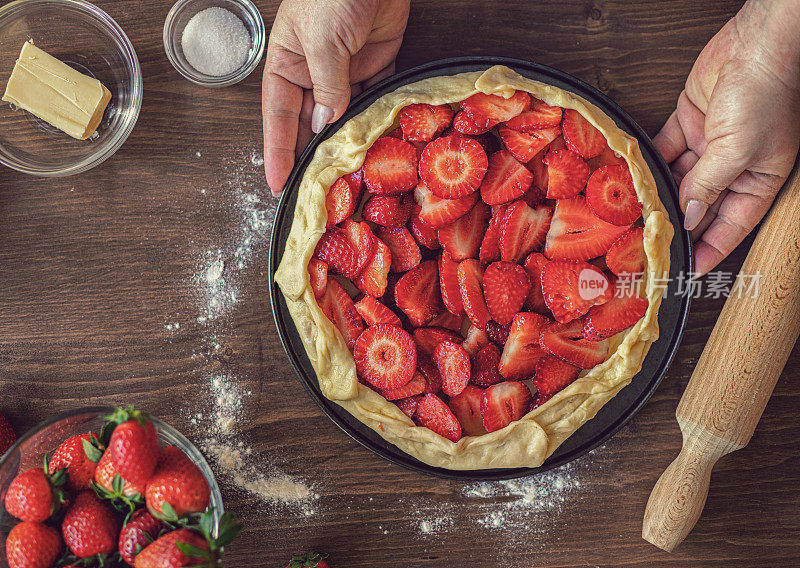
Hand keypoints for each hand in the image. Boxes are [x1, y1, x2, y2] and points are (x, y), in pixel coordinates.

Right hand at [262, 0, 410, 196]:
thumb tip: (325, 126)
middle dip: (313, 155)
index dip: (278, 151)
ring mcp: (346, 70)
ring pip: (343, 117)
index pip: (277, 116)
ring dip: (347, 143)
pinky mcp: (377, 65)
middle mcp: (313, 72)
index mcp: (287, 63)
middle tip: (317, 191)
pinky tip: (376, 145)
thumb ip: (326, 86)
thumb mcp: (323, 40)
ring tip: (349, 177)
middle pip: (310, 123)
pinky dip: (374, 121)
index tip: (278, 183)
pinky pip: (373, 101)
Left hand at [653, 0, 799, 275]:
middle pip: (700, 207)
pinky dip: (649, 163)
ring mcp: (709, 146)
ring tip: (633, 217)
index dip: (709, 252)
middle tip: (649, 247)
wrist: (755, 46)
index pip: (730, 228)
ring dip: (658, 195)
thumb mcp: (738, 150)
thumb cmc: (763, 96)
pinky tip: (630, 180)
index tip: (687, 274)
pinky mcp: (688, 125)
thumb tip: (688, 217)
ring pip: (678, 180)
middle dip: (677, 227)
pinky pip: (664, 150)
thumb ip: (708, 185)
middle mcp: (733, 167)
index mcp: (757, 181)